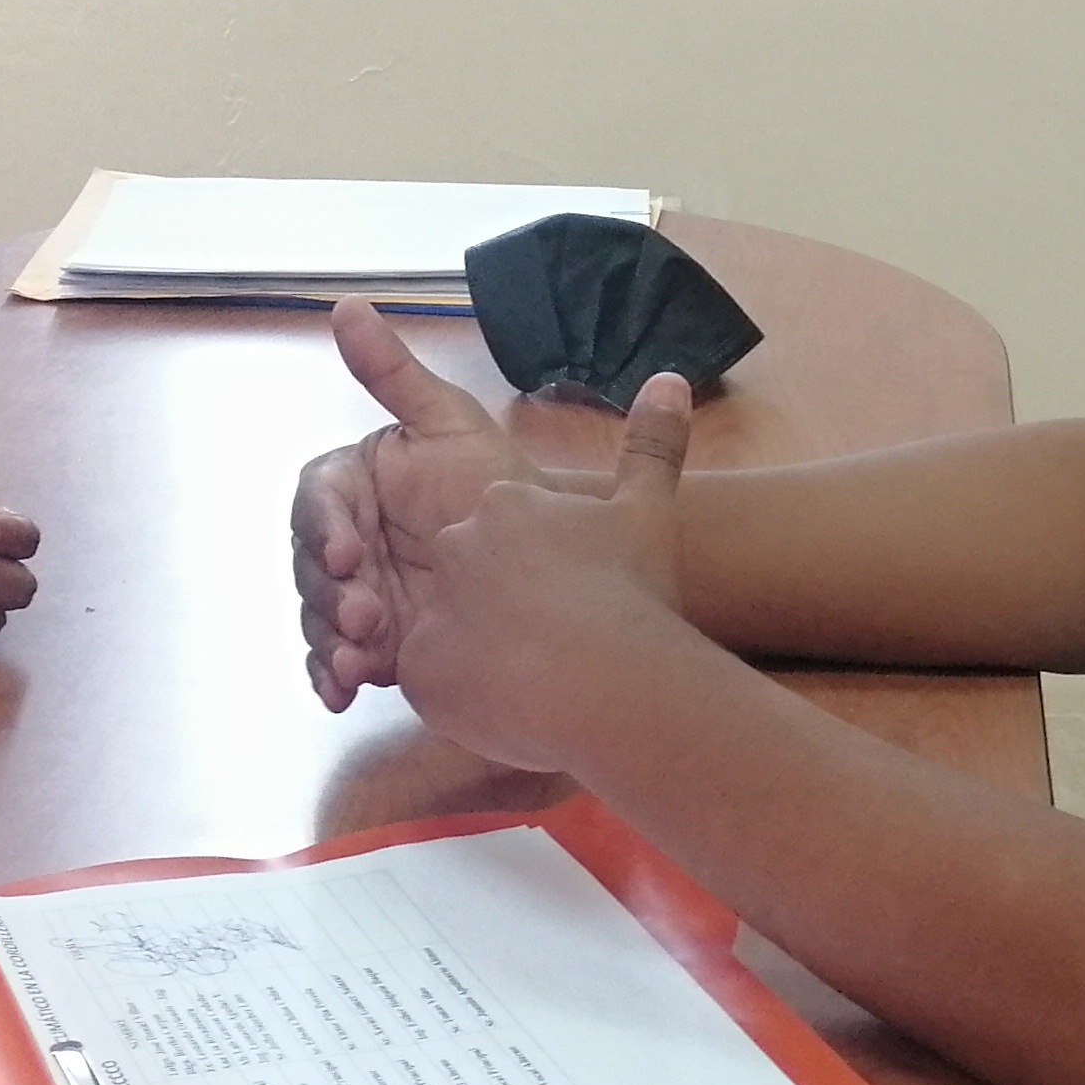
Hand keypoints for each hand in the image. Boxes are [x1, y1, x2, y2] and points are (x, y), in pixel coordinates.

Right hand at [294, 302, 555, 709]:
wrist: (558, 562)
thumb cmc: (502, 485)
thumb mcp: (452, 425)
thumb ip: (394, 373)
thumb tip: (345, 305)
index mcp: (357, 486)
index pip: (319, 502)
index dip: (325, 526)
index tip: (348, 551)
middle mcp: (348, 540)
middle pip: (310, 567)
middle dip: (329, 593)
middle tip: (367, 616)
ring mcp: (358, 593)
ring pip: (318, 616)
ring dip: (328, 639)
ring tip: (359, 661)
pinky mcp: (376, 643)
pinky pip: (337, 660)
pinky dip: (332, 676)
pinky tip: (344, 691)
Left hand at [358, 371, 702, 776]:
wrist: (611, 680)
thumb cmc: (633, 596)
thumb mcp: (649, 511)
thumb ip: (651, 445)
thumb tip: (671, 379)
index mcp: (504, 504)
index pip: (504, 538)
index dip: (539, 578)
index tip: (573, 603)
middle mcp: (454, 544)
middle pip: (467, 583)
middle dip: (502, 616)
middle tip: (554, 648)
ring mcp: (429, 605)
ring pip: (450, 635)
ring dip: (486, 658)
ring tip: (539, 680)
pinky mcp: (413, 667)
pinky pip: (430, 682)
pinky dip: (464, 697)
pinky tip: (509, 705)